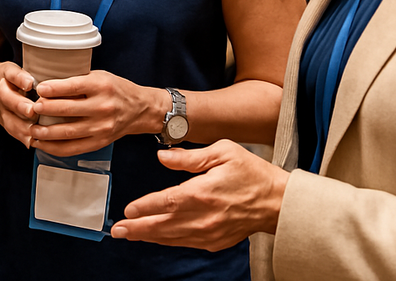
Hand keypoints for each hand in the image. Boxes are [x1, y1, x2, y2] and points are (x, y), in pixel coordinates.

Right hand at [0, 61, 36, 147]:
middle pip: (7, 98)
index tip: (29, 84)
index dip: (19, 79)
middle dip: (19, 105)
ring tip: (35, 132)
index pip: (10, 74)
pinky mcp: (1, 120)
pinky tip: (32, 142)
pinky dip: (21, 137)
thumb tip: (51, 81)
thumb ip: (29, 74)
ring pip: (7, 117)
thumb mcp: (17, 67)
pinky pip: (10, 129)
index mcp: (4, 73)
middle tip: (32, 111)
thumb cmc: (9, 76)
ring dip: (21, 126)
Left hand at [28, 71, 157, 155]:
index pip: (72, 87)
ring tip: (32, 128)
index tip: (38, 88)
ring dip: (46, 132)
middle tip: (31, 108)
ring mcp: (101, 128)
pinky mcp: (99, 143)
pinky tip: (42, 143)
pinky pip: (73, 148)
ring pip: (68, 132)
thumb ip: (77, 80)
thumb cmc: (116, 89)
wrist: (140, 109)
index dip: (52, 88)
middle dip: (45, 109)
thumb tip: (46, 84)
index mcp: (101, 86)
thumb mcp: (99, 76)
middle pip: (67, 110)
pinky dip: (54, 147)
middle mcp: (102, 107)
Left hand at [110, 140, 287, 251]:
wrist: (278, 202)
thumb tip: (162, 156)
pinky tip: (156, 237)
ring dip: (148, 236)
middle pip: (163, 225)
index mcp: (203, 193)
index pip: (166, 202)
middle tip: (117, 230)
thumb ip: (189, 157)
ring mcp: (210, 233)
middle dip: (137, 228)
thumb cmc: (252, 173)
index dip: (144, 207)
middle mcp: (204, 217)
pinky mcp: (215, 242)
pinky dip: (167, 241)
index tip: (127, 210)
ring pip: (172, 238)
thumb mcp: (223, 152)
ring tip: (129, 235)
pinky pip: (184, 243)